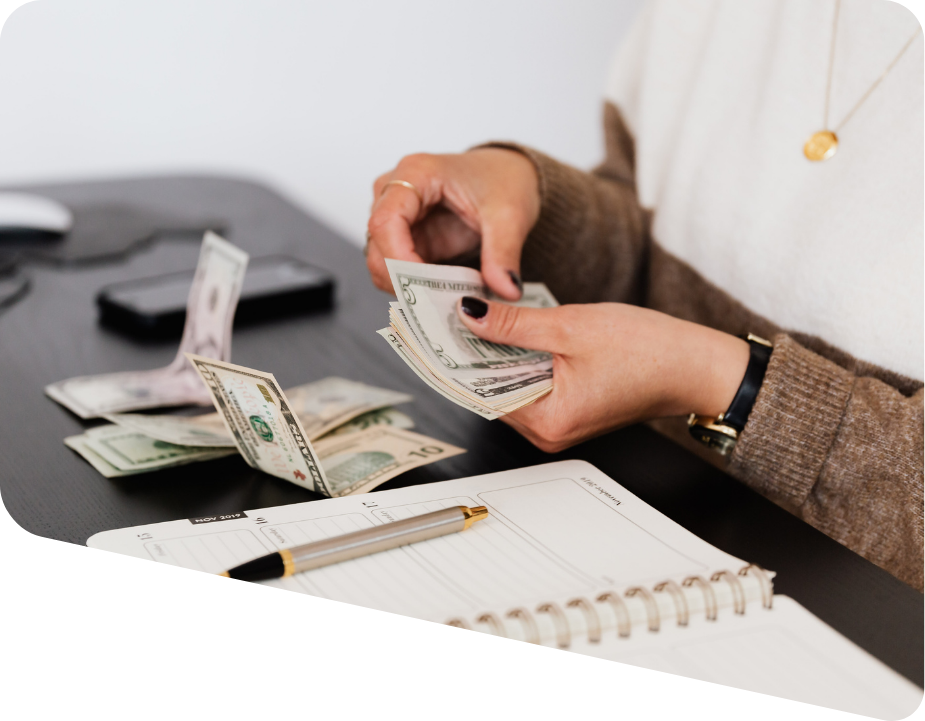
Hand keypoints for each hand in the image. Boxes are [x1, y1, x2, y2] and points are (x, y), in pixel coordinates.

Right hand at [366, 148, 539, 299]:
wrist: (509, 175)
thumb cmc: (502, 179)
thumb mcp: (510, 215)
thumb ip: (504, 253)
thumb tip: (506, 289)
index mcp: (416, 173)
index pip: (386, 221)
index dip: (398, 259)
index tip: (424, 287)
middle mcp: (396, 193)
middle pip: (377, 246)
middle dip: (403, 281)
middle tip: (438, 304)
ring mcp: (397, 217)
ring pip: (382, 263)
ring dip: (408, 287)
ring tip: (445, 300)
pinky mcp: (406, 239)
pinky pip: (397, 270)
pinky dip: (415, 288)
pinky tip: (441, 295)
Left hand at [456, 297, 749, 451]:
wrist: (696, 365)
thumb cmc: (649, 351)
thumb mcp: (570, 327)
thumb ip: (513, 324)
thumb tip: (470, 316)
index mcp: (548, 421)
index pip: (479, 391)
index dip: (454, 357)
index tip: (432, 330)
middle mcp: (548, 432)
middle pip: (491, 390)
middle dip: (472, 352)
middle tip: (450, 314)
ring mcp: (559, 423)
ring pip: (509, 385)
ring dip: (495, 353)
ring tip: (478, 316)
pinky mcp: (569, 409)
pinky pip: (530, 384)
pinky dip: (518, 359)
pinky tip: (511, 331)